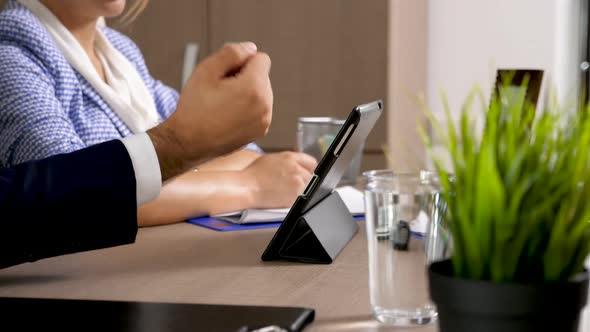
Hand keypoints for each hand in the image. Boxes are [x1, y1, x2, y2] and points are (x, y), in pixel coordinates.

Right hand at [148, 42, 272, 180]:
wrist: (188, 143)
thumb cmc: (195, 107)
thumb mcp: (207, 70)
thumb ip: (232, 53)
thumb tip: (251, 48)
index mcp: (255, 88)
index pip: (261, 58)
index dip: (240, 62)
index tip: (225, 75)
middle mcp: (266, 105)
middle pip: (262, 76)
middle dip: (245, 77)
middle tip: (220, 91)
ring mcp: (264, 120)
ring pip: (261, 93)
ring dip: (247, 93)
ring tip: (223, 104)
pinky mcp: (260, 131)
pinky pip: (259, 109)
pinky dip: (247, 108)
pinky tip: (228, 115)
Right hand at [241, 152, 317, 207]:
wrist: (248, 188)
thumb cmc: (254, 173)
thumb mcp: (273, 158)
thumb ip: (288, 160)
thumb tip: (297, 165)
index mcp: (291, 158)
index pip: (311, 162)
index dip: (308, 168)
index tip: (307, 172)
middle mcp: (297, 169)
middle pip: (310, 176)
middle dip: (303, 179)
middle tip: (291, 183)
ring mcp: (298, 184)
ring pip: (307, 188)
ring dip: (300, 189)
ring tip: (285, 190)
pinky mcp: (296, 197)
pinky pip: (301, 198)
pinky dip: (295, 198)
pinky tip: (283, 196)